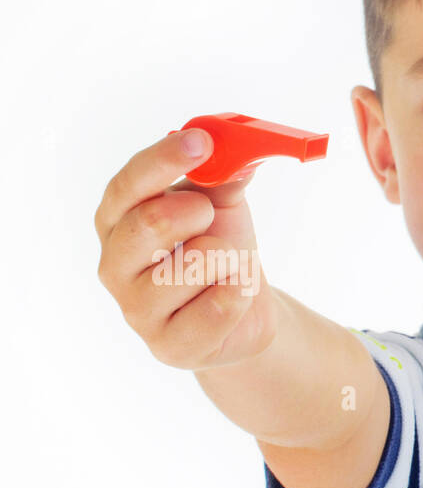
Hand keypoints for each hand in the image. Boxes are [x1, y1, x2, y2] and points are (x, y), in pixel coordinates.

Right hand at [96, 128, 275, 369]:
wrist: (243, 310)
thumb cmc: (220, 250)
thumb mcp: (222, 206)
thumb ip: (221, 177)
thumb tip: (236, 154)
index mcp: (117, 220)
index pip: (128, 185)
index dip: (163, 160)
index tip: (201, 141)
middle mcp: (114, 264)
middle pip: (149, 223)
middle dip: (197, 213)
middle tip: (212, 216)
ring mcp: (135, 310)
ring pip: (191, 267)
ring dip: (228, 258)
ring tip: (228, 265)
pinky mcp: (168, 346)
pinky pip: (216, 308)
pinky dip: (238, 293)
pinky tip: (234, 293)